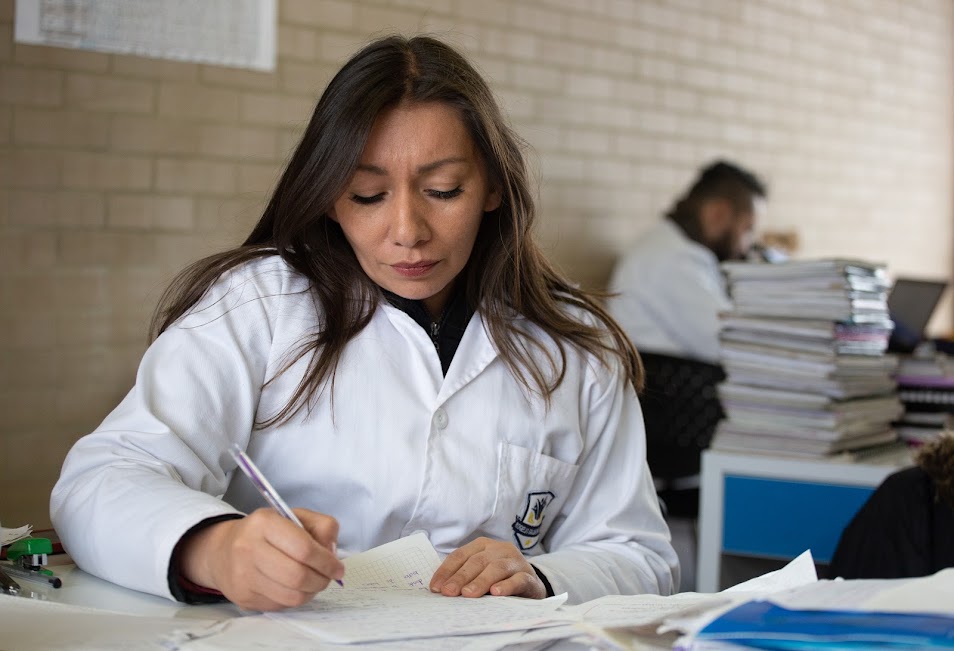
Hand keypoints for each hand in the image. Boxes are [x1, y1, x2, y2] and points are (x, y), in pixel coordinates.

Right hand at [178, 508, 343, 610]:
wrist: (223, 550)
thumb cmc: (267, 532)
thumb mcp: (295, 517)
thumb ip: (322, 527)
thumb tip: (332, 554)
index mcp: (264, 523)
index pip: (304, 548)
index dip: (327, 562)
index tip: (338, 568)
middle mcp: (249, 548)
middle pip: (298, 576)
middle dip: (321, 580)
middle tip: (328, 577)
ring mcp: (243, 576)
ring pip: (291, 596)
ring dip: (311, 592)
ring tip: (314, 582)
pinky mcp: (244, 597)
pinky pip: (281, 605)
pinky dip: (295, 599)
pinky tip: (295, 588)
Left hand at [428, 537, 545, 599]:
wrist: (531, 584)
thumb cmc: (499, 578)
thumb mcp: (480, 572)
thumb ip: (464, 576)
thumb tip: (440, 589)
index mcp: (483, 546)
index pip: (460, 555)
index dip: (446, 571)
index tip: (435, 588)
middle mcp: (499, 550)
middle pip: (477, 561)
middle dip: (461, 577)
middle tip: (449, 592)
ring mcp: (515, 562)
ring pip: (497, 568)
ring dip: (481, 581)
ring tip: (468, 594)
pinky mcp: (529, 577)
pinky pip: (518, 580)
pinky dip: (506, 585)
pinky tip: (496, 593)